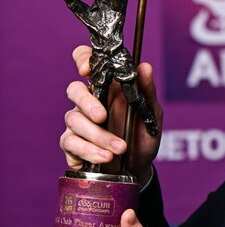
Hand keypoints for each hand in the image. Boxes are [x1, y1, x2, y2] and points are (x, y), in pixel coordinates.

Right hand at [61, 46, 161, 184]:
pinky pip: (70, 143)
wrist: (140, 166)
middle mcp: (89, 102)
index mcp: (107, 88)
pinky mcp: (72, 144)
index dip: (82, 60)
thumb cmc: (143, 134)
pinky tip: (105, 157)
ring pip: (75, 120)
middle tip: (102, 116)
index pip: (86, 63)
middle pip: (74, 90)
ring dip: (98, 136)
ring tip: (120, 149)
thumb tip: (145, 67)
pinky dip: (89, 151)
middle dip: (87, 103)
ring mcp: (79, 123)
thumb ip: (147, 91)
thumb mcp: (152, 114)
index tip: (86, 70)